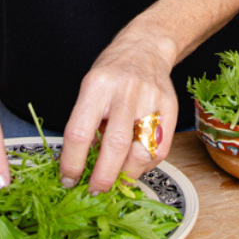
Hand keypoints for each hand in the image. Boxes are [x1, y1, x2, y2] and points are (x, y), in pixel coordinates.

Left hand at [59, 30, 177, 193]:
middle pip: (115, 144)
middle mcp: (125, 91)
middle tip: (95, 190)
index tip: (68, 179)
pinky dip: (146, 165)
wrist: (145, 48)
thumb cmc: (112, 73)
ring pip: (141, 150)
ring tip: (116, 179)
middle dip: (103, 177)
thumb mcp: (89, 90)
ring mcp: (151, 99)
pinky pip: (160, 149)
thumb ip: (86, 124)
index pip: (79, 132)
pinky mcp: (170, 108)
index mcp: (97, 85)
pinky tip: (135, 164)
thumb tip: (79, 166)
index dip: (72, 163)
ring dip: (126, 174)